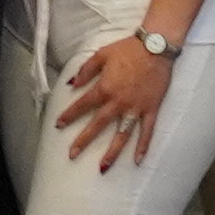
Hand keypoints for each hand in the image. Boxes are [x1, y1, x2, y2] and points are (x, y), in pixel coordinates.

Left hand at [51, 34, 166, 170]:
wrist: (155, 46)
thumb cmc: (127, 49)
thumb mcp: (101, 54)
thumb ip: (85, 70)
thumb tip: (71, 84)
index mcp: (104, 88)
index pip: (82, 105)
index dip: (69, 115)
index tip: (58, 125)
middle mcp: (118, 102)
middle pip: (97, 125)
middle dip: (83, 141)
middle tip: (72, 155)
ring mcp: (135, 108)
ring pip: (122, 135)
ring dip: (112, 152)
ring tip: (103, 167)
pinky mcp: (151, 109)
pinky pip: (147, 132)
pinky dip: (143, 146)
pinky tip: (138, 161)